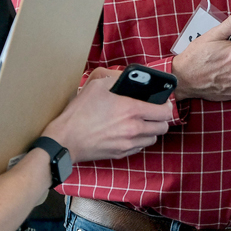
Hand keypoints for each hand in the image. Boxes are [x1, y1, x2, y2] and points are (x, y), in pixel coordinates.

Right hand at [41, 68, 172, 162]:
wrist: (65, 139)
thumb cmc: (79, 112)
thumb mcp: (97, 85)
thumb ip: (117, 78)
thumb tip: (129, 76)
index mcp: (131, 110)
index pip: (165, 111)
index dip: (166, 105)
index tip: (161, 102)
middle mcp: (134, 129)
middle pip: (163, 127)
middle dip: (160, 118)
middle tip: (152, 112)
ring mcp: (128, 144)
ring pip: (153, 139)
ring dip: (151, 130)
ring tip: (141, 122)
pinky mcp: (121, 154)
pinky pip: (140, 148)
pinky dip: (139, 140)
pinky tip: (129, 133)